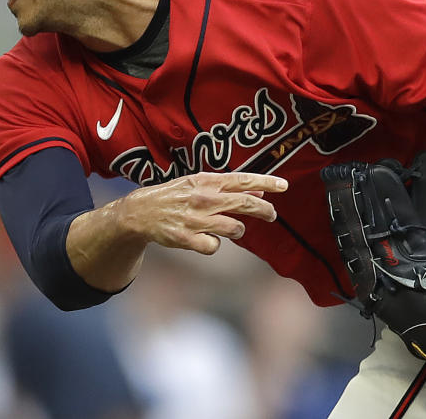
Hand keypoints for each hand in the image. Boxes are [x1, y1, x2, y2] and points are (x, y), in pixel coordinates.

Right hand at [120, 171, 286, 254]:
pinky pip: (214, 247)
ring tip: (232, 228)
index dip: (267, 182)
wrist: (140, 212)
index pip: (244, 180)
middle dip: (265, 211)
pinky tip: (206, 239)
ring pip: (235, 228)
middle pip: (246, 205)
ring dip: (238, 230)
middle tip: (272, 215)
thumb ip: (229, 188)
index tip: (284, 185)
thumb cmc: (174, 195)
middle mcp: (204, 198)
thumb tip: (259, 191)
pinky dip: (214, 245)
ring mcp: (196, 219)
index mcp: (207, 181)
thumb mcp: (200, 184)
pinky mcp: (187, 239)